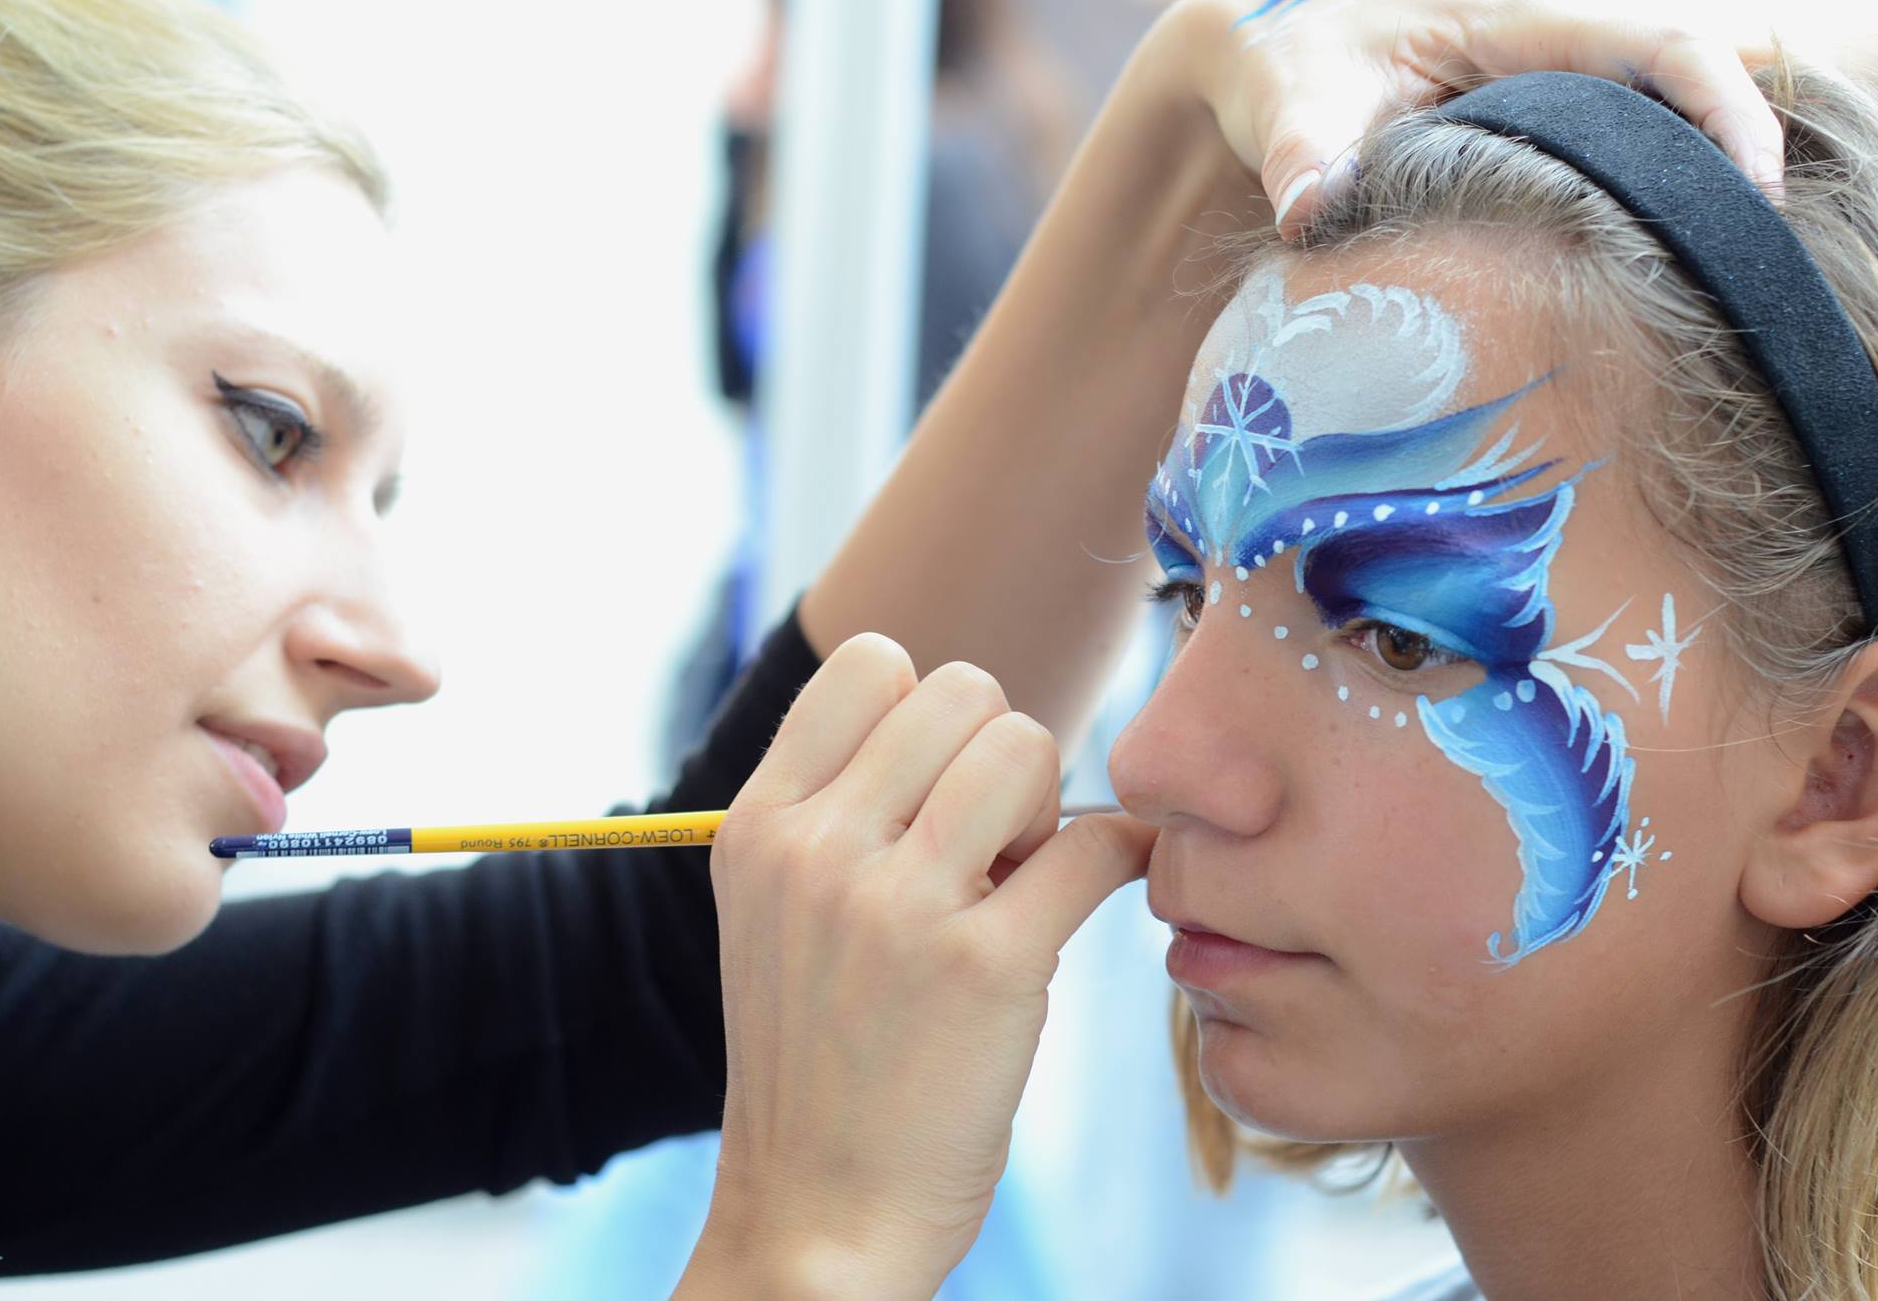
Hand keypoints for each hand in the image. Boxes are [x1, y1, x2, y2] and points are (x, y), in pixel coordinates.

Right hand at [676, 635, 1154, 1299]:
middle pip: (962, 692)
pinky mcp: (987, 966)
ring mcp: (897, 905)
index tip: (939, 787)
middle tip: (991, 843)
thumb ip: (835, 809)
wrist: (821, 1215)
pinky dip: (1121, 857)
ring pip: (1025, 745)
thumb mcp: (774, 913)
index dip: (929, 710)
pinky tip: (1108, 886)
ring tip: (1021, 880)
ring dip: (1047, 803)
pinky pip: (1093, 846)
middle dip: (997, 752)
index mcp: (756, 826)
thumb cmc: (818, 1059)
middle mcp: (816, 849)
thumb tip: (967, 722)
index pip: (870, 663)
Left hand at [1152, 0, 1784, 234]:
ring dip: (1696, 203)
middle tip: (1750, 274)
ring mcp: (1552, 99)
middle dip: (1737, 172)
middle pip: (1691, 94)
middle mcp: (1555, 59)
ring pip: (1661, 136)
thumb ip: (1301, 157)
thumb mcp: (1289, 103)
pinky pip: (1617, 168)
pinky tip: (1647, 289)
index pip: (1659, 47)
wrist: (1273, 55)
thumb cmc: (1290, 67)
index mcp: (1517, 32)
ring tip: (1715, 294)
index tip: (1755, 191)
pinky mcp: (1536, 142)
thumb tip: (1309, 212)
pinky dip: (1644, 217)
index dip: (1723, 108)